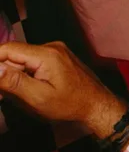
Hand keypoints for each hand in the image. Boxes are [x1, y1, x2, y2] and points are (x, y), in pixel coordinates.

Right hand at [0, 41, 126, 136]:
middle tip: (6, 95)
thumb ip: (14, 82)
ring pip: (21, 60)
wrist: (97, 104)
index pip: (8, 49)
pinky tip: (26, 91)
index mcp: (46, 54)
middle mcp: (50, 47)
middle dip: (3, 73)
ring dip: (12, 76)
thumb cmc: (70, 104)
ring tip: (16, 96)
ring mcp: (55, 51)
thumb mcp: (38, 98)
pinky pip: (32, 63)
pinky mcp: (56, 58)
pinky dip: (23, 76)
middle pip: (13, 55)